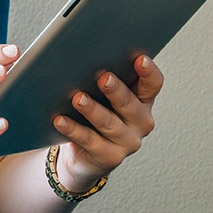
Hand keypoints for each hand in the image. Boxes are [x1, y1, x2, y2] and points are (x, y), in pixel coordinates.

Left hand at [51, 55, 163, 190]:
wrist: (84, 153)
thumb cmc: (95, 112)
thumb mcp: (102, 94)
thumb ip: (102, 77)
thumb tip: (83, 55)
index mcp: (142, 100)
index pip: (152, 84)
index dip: (149, 72)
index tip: (140, 58)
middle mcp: (140, 121)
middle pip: (130, 104)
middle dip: (116, 90)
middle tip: (103, 78)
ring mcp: (127, 142)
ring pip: (109, 123)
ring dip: (93, 110)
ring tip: (78, 98)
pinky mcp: (109, 157)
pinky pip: (89, 140)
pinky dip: (73, 129)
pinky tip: (60, 119)